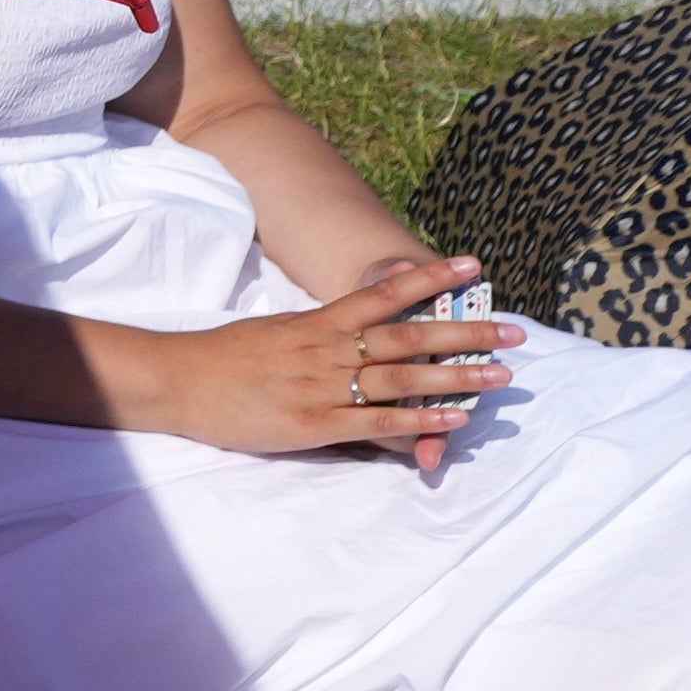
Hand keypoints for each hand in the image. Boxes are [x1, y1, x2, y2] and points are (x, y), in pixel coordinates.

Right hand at [159, 251, 521, 472]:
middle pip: (408, 336)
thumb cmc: (223, 358)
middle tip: (514, 333)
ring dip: (455, 377)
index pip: (385, 293)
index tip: (474, 267)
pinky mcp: (314, 423)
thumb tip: (355, 339)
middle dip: (465, 332)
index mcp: (318, 323)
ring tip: (500, 376)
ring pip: (402, 378)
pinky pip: (377, 422)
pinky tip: (453, 420)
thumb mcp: (275, 333)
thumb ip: (319, 337)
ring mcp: (323, 386)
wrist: (176, 380)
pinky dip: (419, 420)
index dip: (432, 278)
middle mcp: (328, 349)